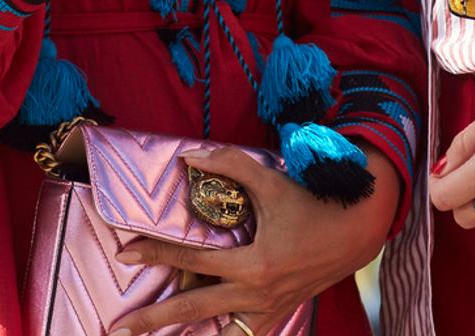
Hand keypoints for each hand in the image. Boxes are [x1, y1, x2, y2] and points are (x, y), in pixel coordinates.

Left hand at [107, 145, 399, 335]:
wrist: (355, 232)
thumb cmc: (312, 203)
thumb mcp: (271, 182)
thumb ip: (230, 165)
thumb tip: (190, 157)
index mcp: (254, 265)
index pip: (193, 261)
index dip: (157, 254)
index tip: (126, 251)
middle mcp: (257, 295)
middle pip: (194, 310)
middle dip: (154, 318)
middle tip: (119, 325)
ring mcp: (267, 311)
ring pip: (217, 332)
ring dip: (184, 332)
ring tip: (153, 333)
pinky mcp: (276, 315)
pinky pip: (241, 333)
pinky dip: (220, 334)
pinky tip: (202, 331)